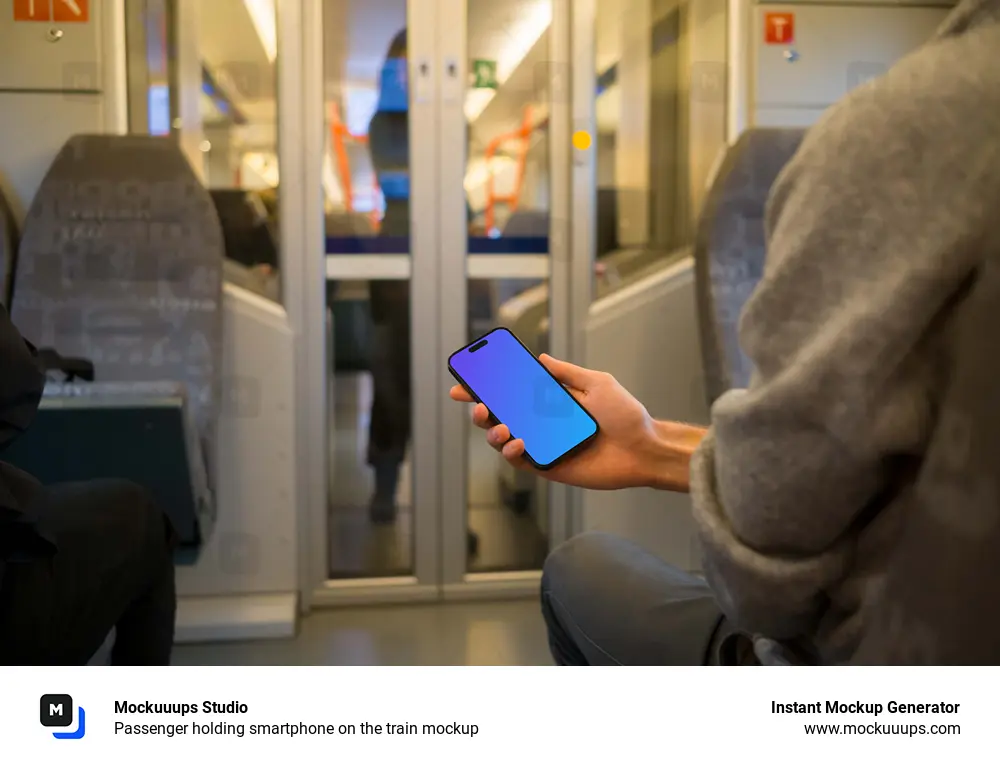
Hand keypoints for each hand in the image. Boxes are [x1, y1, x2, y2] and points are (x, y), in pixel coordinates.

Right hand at [449, 354, 673, 490]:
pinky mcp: (547, 465)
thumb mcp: (597, 383)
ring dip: (493, 432)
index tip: (465, 381)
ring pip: (502, 440)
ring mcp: (542, 445)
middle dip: (479, 410)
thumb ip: (566, 373)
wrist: (643, 448)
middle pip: (499, 416)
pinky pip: (520, 461)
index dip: (486, 388)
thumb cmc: (625, 415)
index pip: (511, 393)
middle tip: (477, 405)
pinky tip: (517, 442)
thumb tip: (540, 358)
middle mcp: (541, 423)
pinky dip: (511, 451)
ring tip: (502, 427)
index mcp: (550, 402)